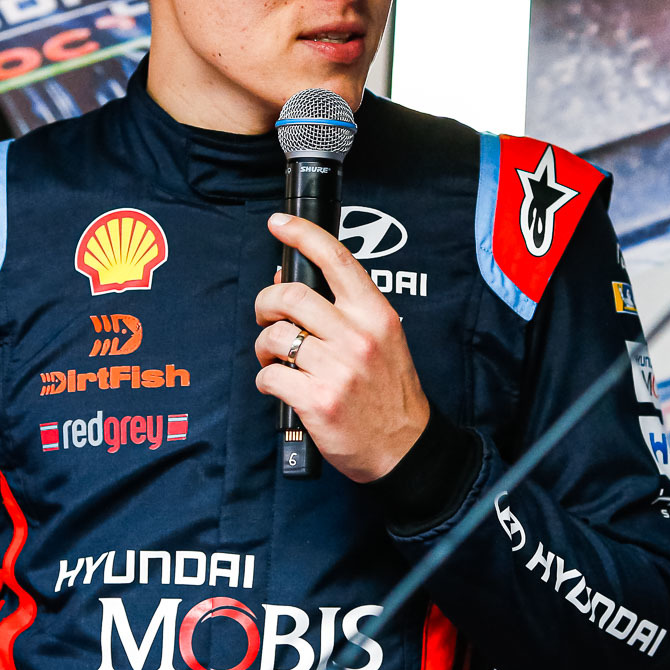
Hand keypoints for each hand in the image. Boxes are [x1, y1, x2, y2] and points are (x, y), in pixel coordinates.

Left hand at [253, 212, 429, 481]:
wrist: (404, 446)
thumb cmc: (388, 391)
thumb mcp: (380, 339)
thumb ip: (342, 310)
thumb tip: (290, 280)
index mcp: (375, 315)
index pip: (336, 259)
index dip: (302, 234)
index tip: (278, 223)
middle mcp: (357, 336)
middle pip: (291, 296)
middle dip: (266, 302)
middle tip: (267, 315)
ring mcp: (337, 369)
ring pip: (275, 337)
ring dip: (264, 346)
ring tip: (275, 358)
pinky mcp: (317, 400)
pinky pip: (270, 377)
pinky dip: (266, 380)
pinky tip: (279, 385)